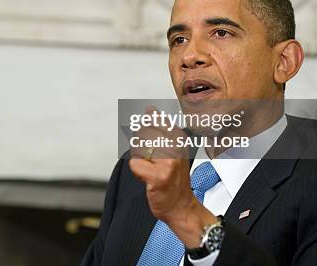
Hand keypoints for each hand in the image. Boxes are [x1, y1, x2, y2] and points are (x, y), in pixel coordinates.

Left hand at [129, 108, 216, 247]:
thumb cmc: (174, 179)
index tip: (150, 137)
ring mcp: (168, 162)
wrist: (181, 206)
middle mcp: (176, 147)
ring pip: (138, 148)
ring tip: (152, 170)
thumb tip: (150, 110)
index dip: (146, 125)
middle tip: (153, 161)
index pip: (155, 118)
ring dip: (140, 160)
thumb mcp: (172, 150)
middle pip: (143, 132)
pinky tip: (148, 177)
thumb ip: (161, 130)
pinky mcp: (158, 175)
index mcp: (179, 138)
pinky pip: (135, 164)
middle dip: (141, 146)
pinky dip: (137, 172)